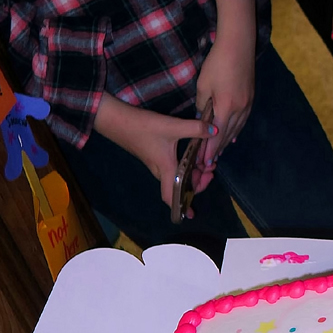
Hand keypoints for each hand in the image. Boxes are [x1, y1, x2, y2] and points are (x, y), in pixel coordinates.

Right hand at [93, 95, 215, 211]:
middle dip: (197, 183)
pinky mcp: (153, 155)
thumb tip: (215, 131)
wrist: (116, 120)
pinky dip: (185, 165)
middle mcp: (160, 170)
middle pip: (179, 187)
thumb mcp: (171, 126)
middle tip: (210, 170)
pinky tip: (193, 154)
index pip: (172, 196)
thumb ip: (194, 128)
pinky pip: (172, 167)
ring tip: (205, 161)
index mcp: (166, 168)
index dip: (181, 207)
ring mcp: (156, 163)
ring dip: (192, 173)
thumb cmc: (143, 127)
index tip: (192, 213)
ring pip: (176, 176)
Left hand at [195, 0, 256, 177]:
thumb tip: (202, 117)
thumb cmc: (217, 63)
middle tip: (208, 163)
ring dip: (227, 141)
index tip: (203, 162)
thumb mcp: (203, 85)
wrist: (239, 45)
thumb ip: (202, 104)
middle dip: (217, 149)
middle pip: (227, 134)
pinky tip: (232, 135)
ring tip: (219, 153)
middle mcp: (240, 109)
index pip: (216, 135)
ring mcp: (248, 103)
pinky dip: (236, 130)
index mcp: (226, 108)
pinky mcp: (251, 97)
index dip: (209, 149)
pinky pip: (242, 120)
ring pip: (236, 128)